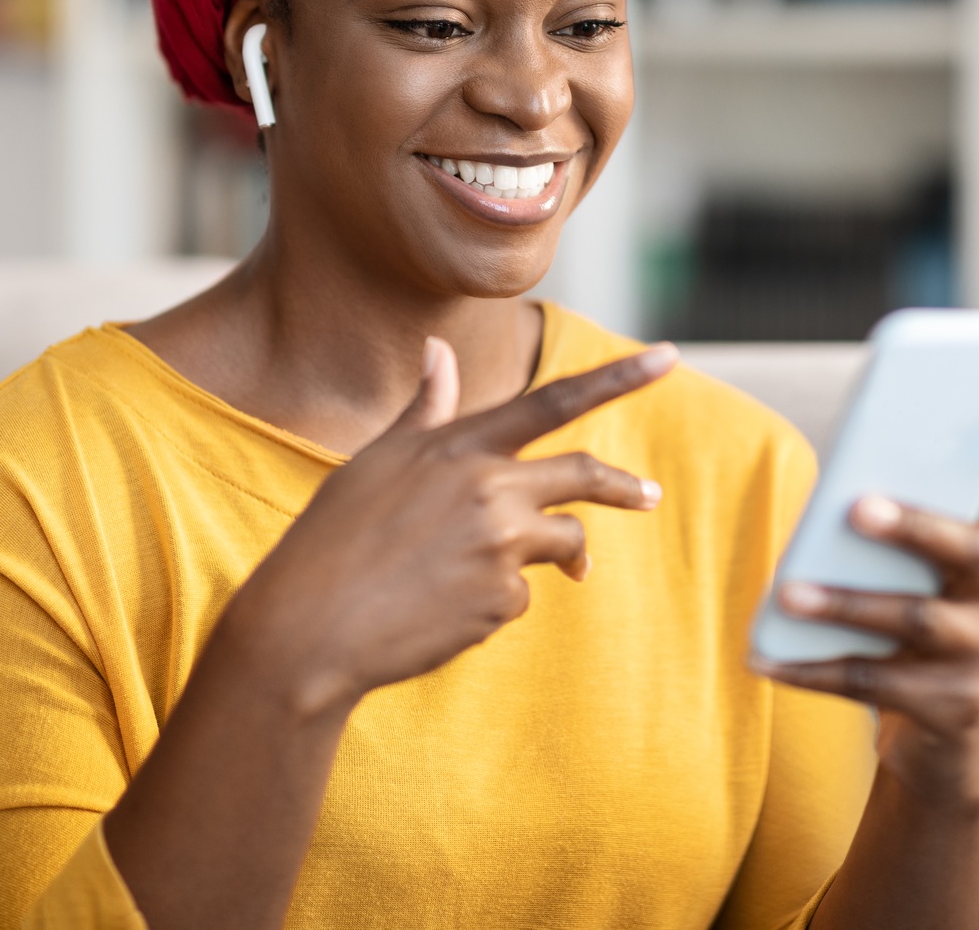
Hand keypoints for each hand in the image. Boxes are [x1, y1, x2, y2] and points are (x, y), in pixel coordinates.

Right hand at [227, 337, 677, 717]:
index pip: (552, 401)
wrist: (308, 628)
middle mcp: (487, 486)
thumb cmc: (332, 540)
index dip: (617, 378)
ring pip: (563, 543)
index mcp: (458, 444)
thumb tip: (439, 350)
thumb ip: (424, 409)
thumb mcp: (376, 462)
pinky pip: (520, 597)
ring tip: (494, 579)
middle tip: (648, 496)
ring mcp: (499, 544)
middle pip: (582, 476)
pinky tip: (443, 612)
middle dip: (622, 488)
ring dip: (558, 559)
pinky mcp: (501, 600)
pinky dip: (492, 603)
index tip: (670, 356)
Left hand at [758, 397, 978, 809]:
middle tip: (857, 506)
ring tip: (786, 594)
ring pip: (914, 618)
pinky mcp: (956, 710)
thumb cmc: (908, 646)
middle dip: (913, 524)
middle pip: (967, 549)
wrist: (938, 753)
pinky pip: (873, 683)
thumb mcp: (911, 588)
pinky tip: (763, 661)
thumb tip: (840, 492)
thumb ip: (893, 545)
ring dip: (845, 603)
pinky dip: (812, 671)